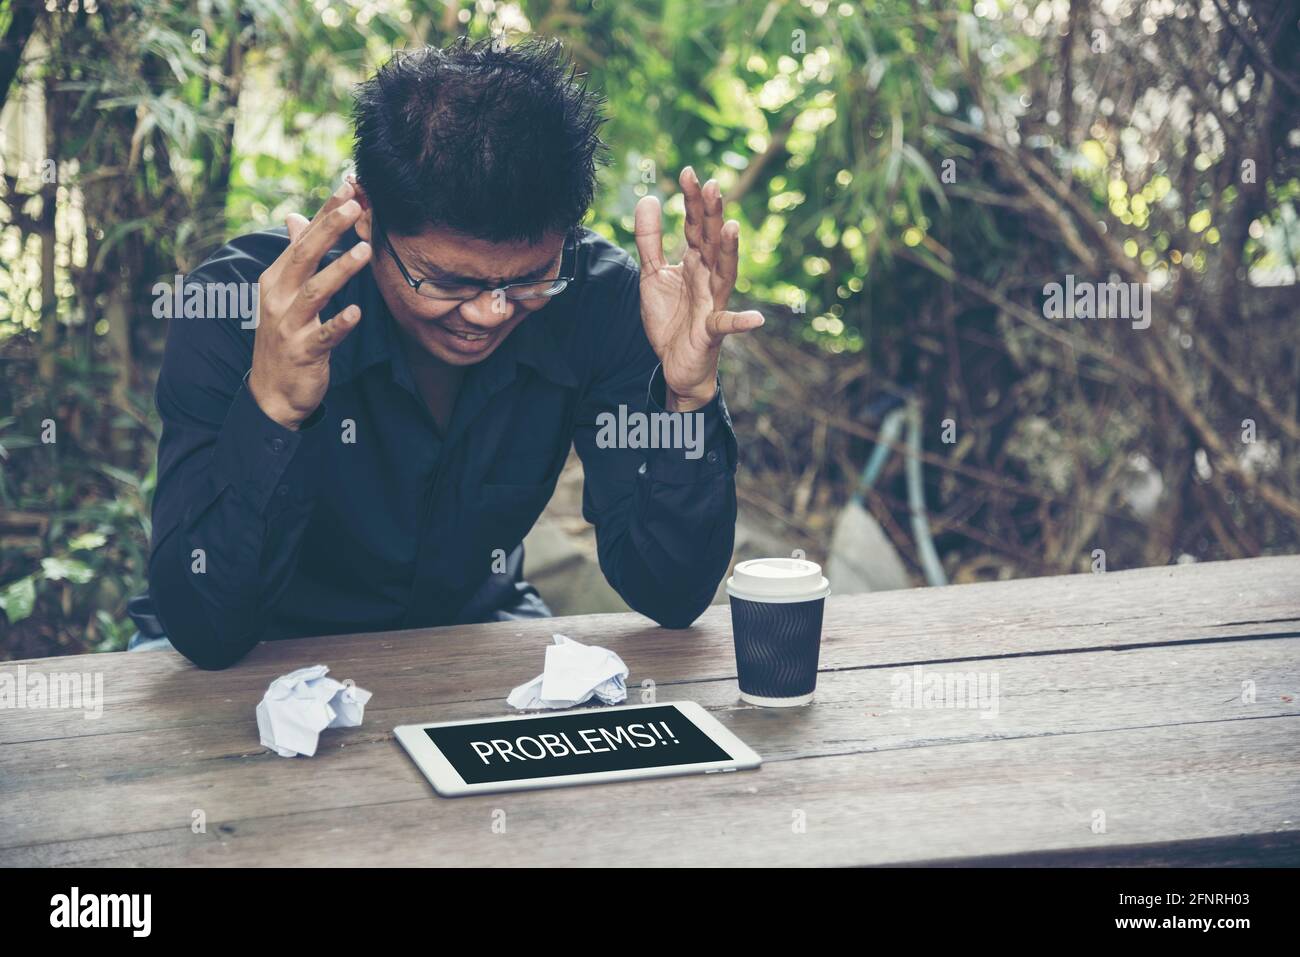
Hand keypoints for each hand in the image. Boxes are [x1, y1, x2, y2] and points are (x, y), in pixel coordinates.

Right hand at [247, 179, 372, 429]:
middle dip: (330, 228)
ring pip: (315, 292)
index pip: (303, 237)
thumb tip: (295, 217)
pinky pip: (325, 335)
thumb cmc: (286, 336)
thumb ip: (296, 255)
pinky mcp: (304, 352)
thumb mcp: (286, 293)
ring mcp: (289, 325)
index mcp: (277, 277)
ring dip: (341, 270)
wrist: (272, 392)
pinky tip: (358, 313)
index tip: (349, 185)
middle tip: (357, 204)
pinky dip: (340, 323)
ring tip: (366, 250)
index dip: (325, 211)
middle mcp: (278, 296)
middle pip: (305, 255)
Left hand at [633, 167, 763, 411]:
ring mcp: (712, 303)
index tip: (688, 172)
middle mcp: (708, 277)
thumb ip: (649, 239)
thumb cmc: (671, 317)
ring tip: (730, 228)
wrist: (675, 364)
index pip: (695, 226)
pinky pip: (726, 325)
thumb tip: (651, 198)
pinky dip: (741, 322)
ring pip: (724, 274)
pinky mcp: (710, 331)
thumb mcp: (652, 274)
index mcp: (695, 262)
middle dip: (712, 215)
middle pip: (712, 242)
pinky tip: (756, 319)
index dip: (693, 201)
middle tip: (712, 185)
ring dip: (729, 252)